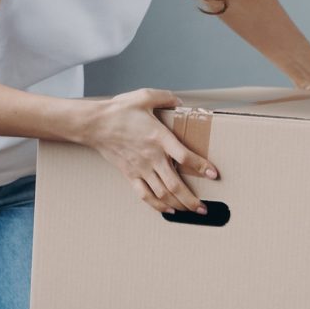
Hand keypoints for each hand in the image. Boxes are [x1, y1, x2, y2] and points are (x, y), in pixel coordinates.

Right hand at [87, 89, 218, 215]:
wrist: (95, 124)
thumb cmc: (119, 111)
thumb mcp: (145, 96)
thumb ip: (166, 98)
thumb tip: (180, 101)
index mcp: (159, 138)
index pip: (185, 156)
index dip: (201, 166)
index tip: (214, 174)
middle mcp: (152, 157)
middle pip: (175, 184)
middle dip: (192, 199)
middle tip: (204, 208)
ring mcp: (141, 168)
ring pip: (163, 193)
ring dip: (179, 205)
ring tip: (192, 211)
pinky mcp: (130, 175)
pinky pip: (145, 195)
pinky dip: (158, 206)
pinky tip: (168, 211)